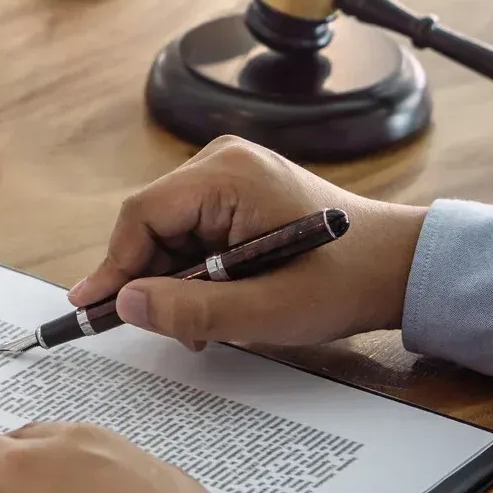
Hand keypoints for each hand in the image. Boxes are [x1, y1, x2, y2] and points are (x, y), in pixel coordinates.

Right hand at [70, 136, 425, 349]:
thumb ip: (192, 308)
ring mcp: (230, 175)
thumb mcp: (266, 310)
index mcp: (228, 176)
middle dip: (150, 280)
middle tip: (160, 329)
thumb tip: (125, 304)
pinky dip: (193, 273)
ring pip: (168, 232)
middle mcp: (222, 163)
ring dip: (174, 282)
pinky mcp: (237, 194)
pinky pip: (192, 233)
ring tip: (200, 327)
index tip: (93, 308)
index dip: (115, 265)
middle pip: (151, 224)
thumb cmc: (344, 282)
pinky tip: (214, 306)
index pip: (142, 215)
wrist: (399, 267)